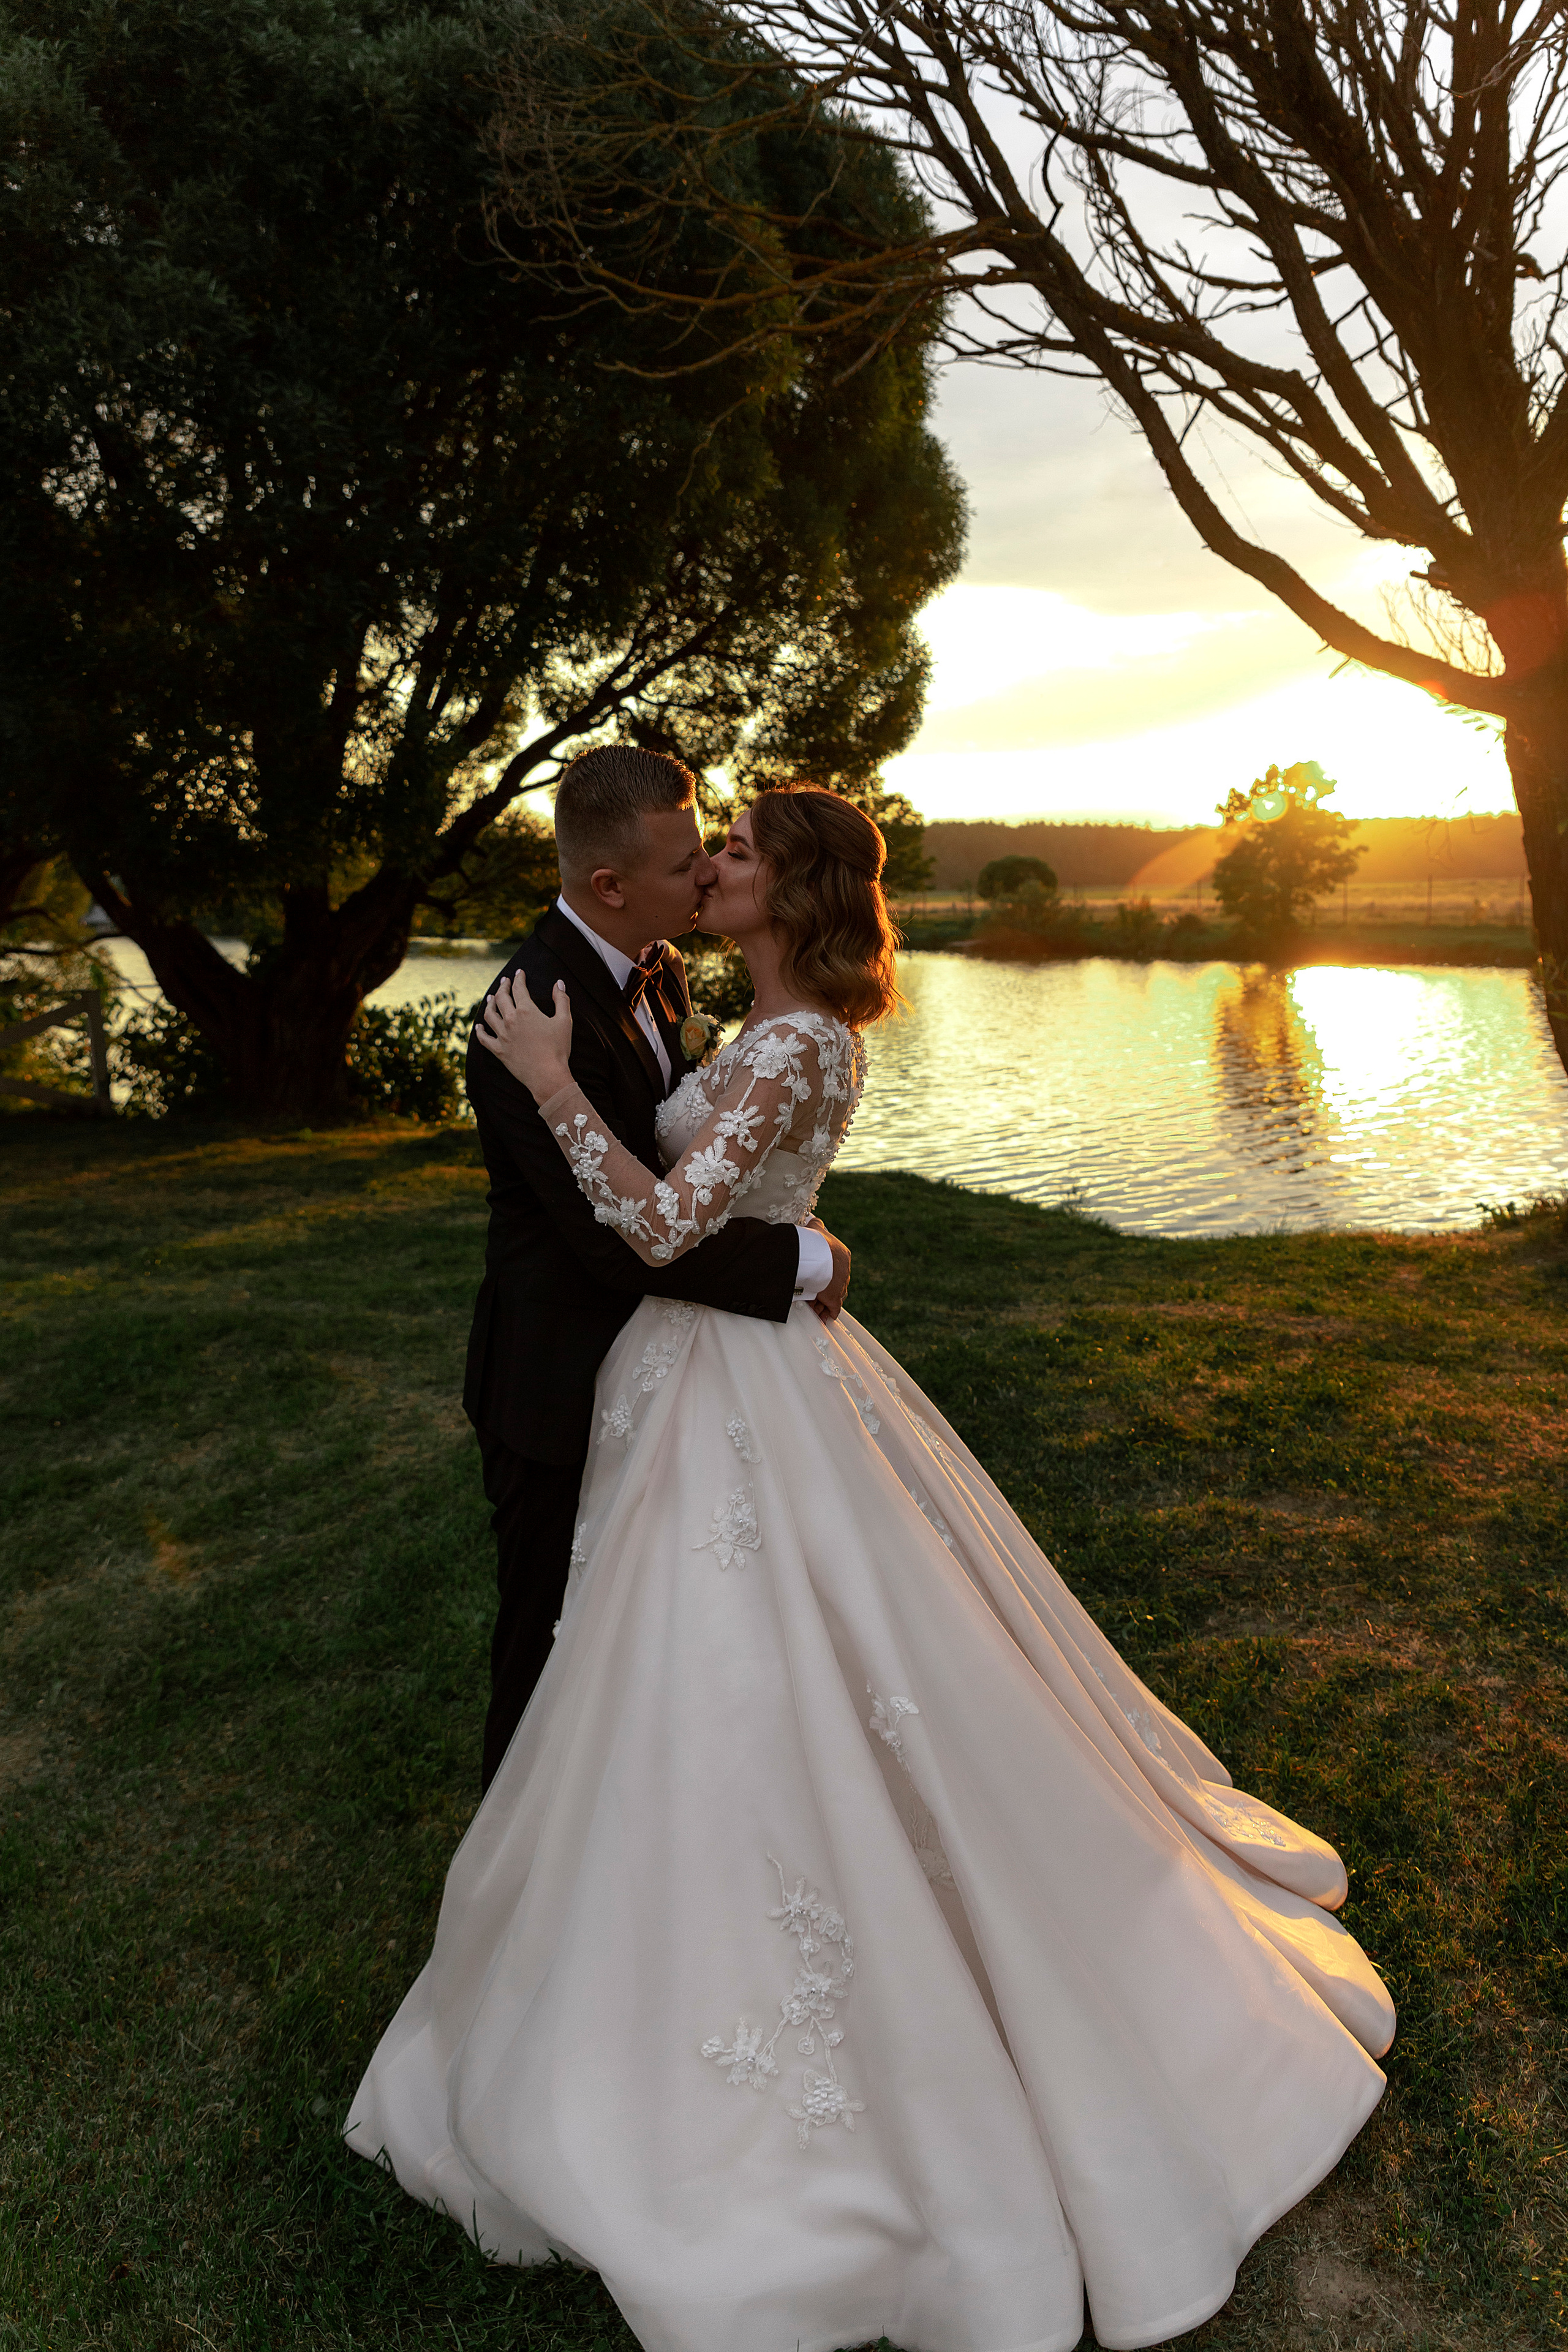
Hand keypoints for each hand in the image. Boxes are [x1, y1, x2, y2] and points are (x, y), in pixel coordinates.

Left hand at [473, 973, 573, 1101]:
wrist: (547, 1076)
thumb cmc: (558, 1048)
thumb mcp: (565, 1021)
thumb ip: (562, 1000)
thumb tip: (559, 983)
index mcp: (526, 1011)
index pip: (519, 989)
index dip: (519, 978)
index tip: (519, 972)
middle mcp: (511, 1020)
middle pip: (502, 998)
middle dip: (503, 987)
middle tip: (505, 981)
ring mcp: (502, 1036)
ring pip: (490, 1015)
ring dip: (489, 1004)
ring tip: (491, 998)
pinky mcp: (499, 1051)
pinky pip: (484, 1039)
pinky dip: (479, 1032)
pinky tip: (478, 1027)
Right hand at [811, 1229, 850, 1321]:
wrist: (818, 1254)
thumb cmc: (816, 1241)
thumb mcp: (817, 1229)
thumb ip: (817, 1225)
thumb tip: (814, 1220)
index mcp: (843, 1256)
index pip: (837, 1269)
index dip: (827, 1275)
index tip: (818, 1280)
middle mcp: (844, 1273)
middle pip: (836, 1285)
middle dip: (826, 1292)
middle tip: (817, 1298)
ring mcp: (840, 1287)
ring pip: (835, 1298)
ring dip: (824, 1304)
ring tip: (817, 1310)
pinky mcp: (834, 1299)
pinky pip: (832, 1310)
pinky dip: (827, 1314)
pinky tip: (823, 1318)